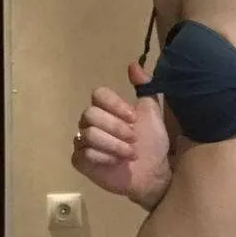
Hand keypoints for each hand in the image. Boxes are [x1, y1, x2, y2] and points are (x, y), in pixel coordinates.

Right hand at [70, 62, 170, 207]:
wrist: (154, 171)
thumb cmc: (153, 142)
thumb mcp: (153, 112)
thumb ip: (145, 87)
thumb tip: (133, 64)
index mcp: (107, 108)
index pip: (99, 94)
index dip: (115, 105)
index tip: (134, 118)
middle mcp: (91, 122)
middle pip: (91, 114)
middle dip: (116, 127)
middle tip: (134, 138)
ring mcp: (83, 142)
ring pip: (89, 134)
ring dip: (114, 144)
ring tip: (130, 152)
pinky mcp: (81, 161)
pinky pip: (84, 154)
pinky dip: (104, 157)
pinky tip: (117, 162)